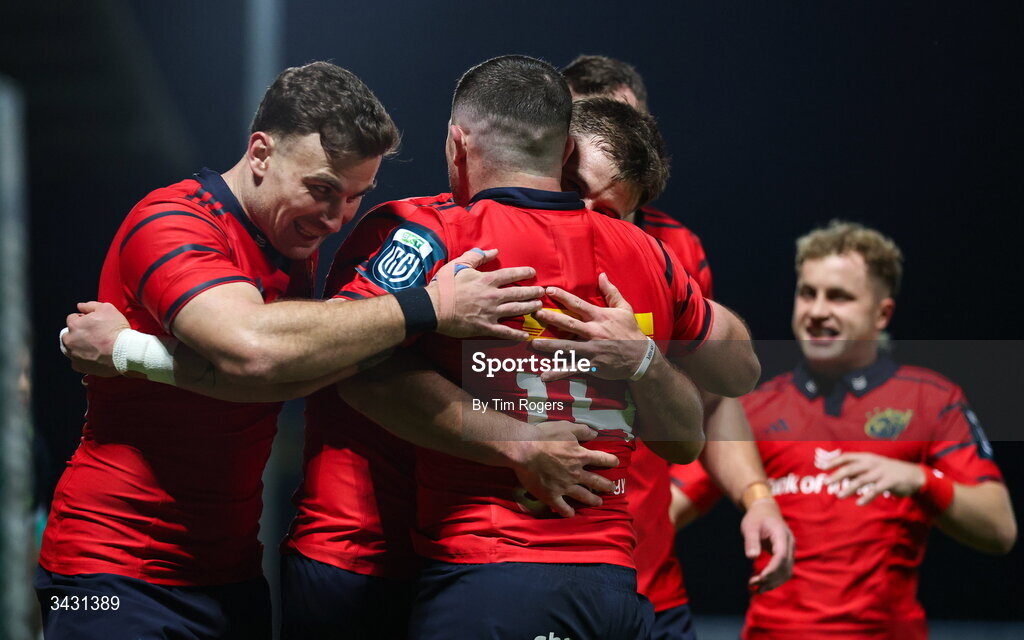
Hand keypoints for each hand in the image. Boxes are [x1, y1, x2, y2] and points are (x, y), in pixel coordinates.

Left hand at [62, 302, 128, 375]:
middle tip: (93, 336)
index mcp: (74, 325)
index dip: (82, 320)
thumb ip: (90, 305)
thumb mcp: (107, 309)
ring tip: (92, 347)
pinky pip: (76, 362)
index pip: (72, 319)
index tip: (92, 324)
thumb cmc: (116, 330)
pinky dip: (83, 359)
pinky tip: (94, 356)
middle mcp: (69, 340)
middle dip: (77, 334)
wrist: (125, 352)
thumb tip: (80, 306)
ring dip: (77, 347)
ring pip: (70, 349)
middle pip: (68, 335)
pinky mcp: (79, 367)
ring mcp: (73, 355)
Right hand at [429, 248, 542, 340]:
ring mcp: (490, 313)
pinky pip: (505, 332)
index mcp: (487, 280)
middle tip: (541, 292)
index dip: (524, 272)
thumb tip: (494, 251)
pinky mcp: (485, 327)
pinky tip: (525, 335)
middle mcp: (492, 296)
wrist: (433, 308)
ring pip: (516, 310)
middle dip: (533, 292)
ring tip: (538, 307)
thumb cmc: (444, 285)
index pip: (511, 274)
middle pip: (519, 293)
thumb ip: (477, 256)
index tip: (533, 272)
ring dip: (529, 308)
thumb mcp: (459, 265)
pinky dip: (516, 334)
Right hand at [508, 420, 619, 517]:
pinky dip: (568, 511)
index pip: (602, 459)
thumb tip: (596, 434)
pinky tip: (571, 514)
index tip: (616, 463)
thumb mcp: (566, 427)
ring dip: (592, 500)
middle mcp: (576, 473)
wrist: (525, 450)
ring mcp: (564, 486)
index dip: (610, 461)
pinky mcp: (551, 495)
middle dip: (606, 485)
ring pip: (583, 496)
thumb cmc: (545, 436)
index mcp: (580, 456)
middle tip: (611, 488)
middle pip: (596, 481)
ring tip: (598, 502)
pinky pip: (562, 507)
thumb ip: (582, 431)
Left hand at [530, 273, 649, 380]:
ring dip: (549, 346)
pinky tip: (544, 375)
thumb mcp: (624, 308)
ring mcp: (592, 350)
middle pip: (569, 323)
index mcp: (600, 317)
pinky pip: (572, 368)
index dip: (562, 296)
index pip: (578, 304)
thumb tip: (602, 275)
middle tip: (535, 313)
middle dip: (551, 318)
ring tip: (533, 343)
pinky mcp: (591, 365)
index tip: (548, 290)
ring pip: (567, 347)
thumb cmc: (631, 331)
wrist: (641, 357)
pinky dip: (558, 373)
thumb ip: (611, 292)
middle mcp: (594, 332)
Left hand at [742, 499, 794, 592]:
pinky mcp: (785, 555)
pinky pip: (783, 570)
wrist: (765, 511)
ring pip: (786, 571)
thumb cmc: (756, 518)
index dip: (772, 569)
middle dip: (770, 578)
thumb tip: (751, 557)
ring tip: (756, 590)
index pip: (781, 555)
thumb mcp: (750, 526)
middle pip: (785, 566)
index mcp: (781, 535)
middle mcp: (789, 544)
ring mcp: (789, 550)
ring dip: (773, 582)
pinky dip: (774, 579)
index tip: (761, 578)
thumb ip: (751, 541)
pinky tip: (762, 586)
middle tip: (752, 585)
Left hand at [822, 452, 926, 505]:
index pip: (846, 457)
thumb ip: (856, 470)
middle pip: (851, 468)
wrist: (913, 475)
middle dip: (837, 475)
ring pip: (862, 480)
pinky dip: (867, 497)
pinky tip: (860, 503)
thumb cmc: (887, 471)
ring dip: (849, 488)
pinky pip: (876, 490)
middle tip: (826, 483)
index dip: (834, 461)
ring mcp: (881, 472)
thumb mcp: (872, 467)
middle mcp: (872, 463)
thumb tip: (839, 475)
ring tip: (839, 496)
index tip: (821, 466)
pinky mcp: (890, 482)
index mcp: (867, 457)